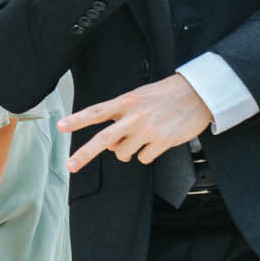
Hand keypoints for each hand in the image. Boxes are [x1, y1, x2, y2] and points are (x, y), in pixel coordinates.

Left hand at [61, 75, 213, 174]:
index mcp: (127, 101)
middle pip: (104, 139)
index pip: (97, 111)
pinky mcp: (162, 141)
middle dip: (84, 154)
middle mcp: (135, 116)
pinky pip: (143, 158)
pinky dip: (146, 154)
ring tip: (142, 137)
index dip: (77, 120)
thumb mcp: (140, 97)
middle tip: (71, 166)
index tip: (60, 126)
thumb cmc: (166, 95)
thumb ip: (121, 117)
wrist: (198, 94)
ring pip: (123, 153)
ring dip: (127, 151)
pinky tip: (156, 141)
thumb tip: (109, 144)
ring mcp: (148, 130)